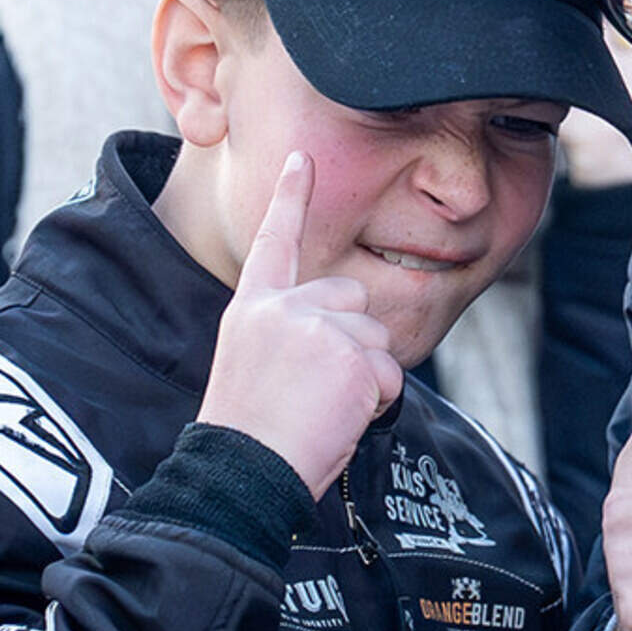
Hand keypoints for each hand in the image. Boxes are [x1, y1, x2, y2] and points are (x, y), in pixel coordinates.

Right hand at [197, 154, 401, 496]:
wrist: (242, 472)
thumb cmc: (250, 437)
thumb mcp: (255, 368)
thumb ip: (292, 336)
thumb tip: (345, 339)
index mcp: (252, 309)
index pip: (275, 242)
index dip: (290, 197)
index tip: (302, 158)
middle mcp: (283, 307)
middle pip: (352, 297)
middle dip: (355, 340)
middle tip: (320, 389)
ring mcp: (317, 326)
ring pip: (376, 338)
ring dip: (365, 378)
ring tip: (322, 409)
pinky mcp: (350, 354)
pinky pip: (389, 374)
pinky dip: (375, 402)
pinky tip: (338, 418)